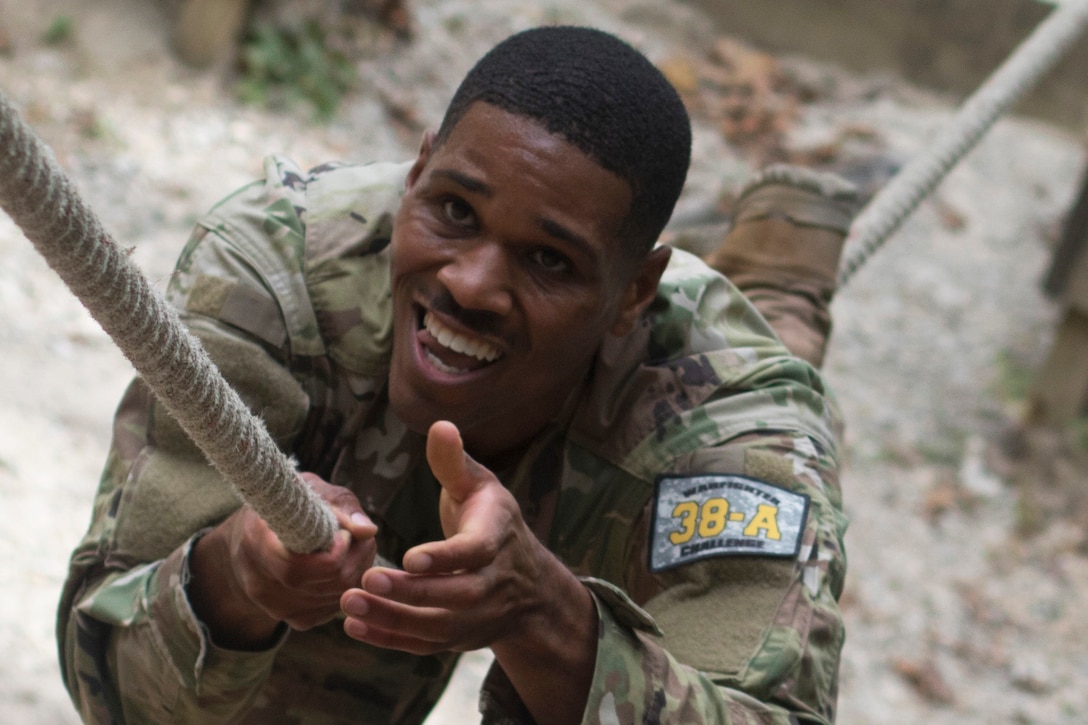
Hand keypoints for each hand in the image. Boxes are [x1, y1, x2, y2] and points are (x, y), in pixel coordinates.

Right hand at [188, 473, 376, 649]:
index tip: (344, 532)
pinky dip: (348, 586)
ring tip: (352, 547)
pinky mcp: (297, 619)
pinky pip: (336, 606)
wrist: (251, 542)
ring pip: (337, 595)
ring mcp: (277, 607)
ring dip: (356, 569)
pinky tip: (342, 566)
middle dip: (355, 557)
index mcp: (256, 542)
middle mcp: (261, 582)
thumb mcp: (308, 490)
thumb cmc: (286, 507)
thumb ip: (339, 506)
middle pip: (328, 581)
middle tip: (358, 537)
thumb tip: (368, 530)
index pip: (299, 566)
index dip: (334, 550)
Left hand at [339, 420, 549, 652]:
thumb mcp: (482, 487)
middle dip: (411, 592)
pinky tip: (354, 626)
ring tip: (349, 603)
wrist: (530, 585)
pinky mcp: (459, 637)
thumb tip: (440, 425)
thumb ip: (455, 462)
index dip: (445, 556)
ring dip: (392, 618)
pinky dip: (390, 639)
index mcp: (497, 538)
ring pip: (437, 625)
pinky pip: (425, 644)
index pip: (475, 552)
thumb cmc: (494, 522)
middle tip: (366, 580)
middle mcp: (492, 583)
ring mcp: (477, 616)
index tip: (409, 556)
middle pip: (455, 595)